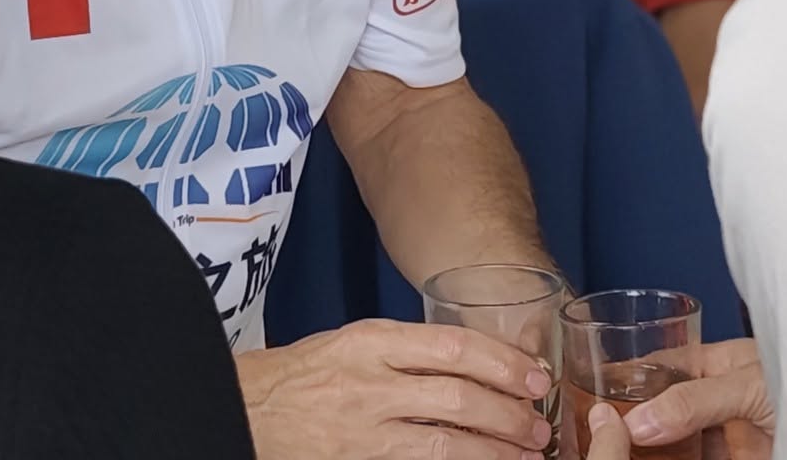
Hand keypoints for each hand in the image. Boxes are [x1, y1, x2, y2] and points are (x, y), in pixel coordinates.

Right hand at [237, 319, 555, 459]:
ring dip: (494, 449)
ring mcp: (365, 425)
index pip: (453, 345)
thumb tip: (471, 365)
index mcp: (374, 339)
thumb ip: (405, 353)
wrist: (246, 407)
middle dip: (508, 410)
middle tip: (540, 422)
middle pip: (458, 393)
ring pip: (445, 439)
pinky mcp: (359, 459)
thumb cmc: (302, 374)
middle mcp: (372, 379)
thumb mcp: (353, 343)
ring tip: (526, 454)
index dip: (502, 361)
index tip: (534, 374)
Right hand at [609, 340, 775, 459]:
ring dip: (651, 445)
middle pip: (666, 407)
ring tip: (621, 449)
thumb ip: (693, 400)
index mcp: (721, 363)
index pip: (664, 366)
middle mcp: (720, 397)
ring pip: (677, 440)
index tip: (601, 388)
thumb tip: (639, 420)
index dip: (633, 376)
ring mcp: (727, 434)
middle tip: (605, 427)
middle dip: (637, 416)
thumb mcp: (746, 385)